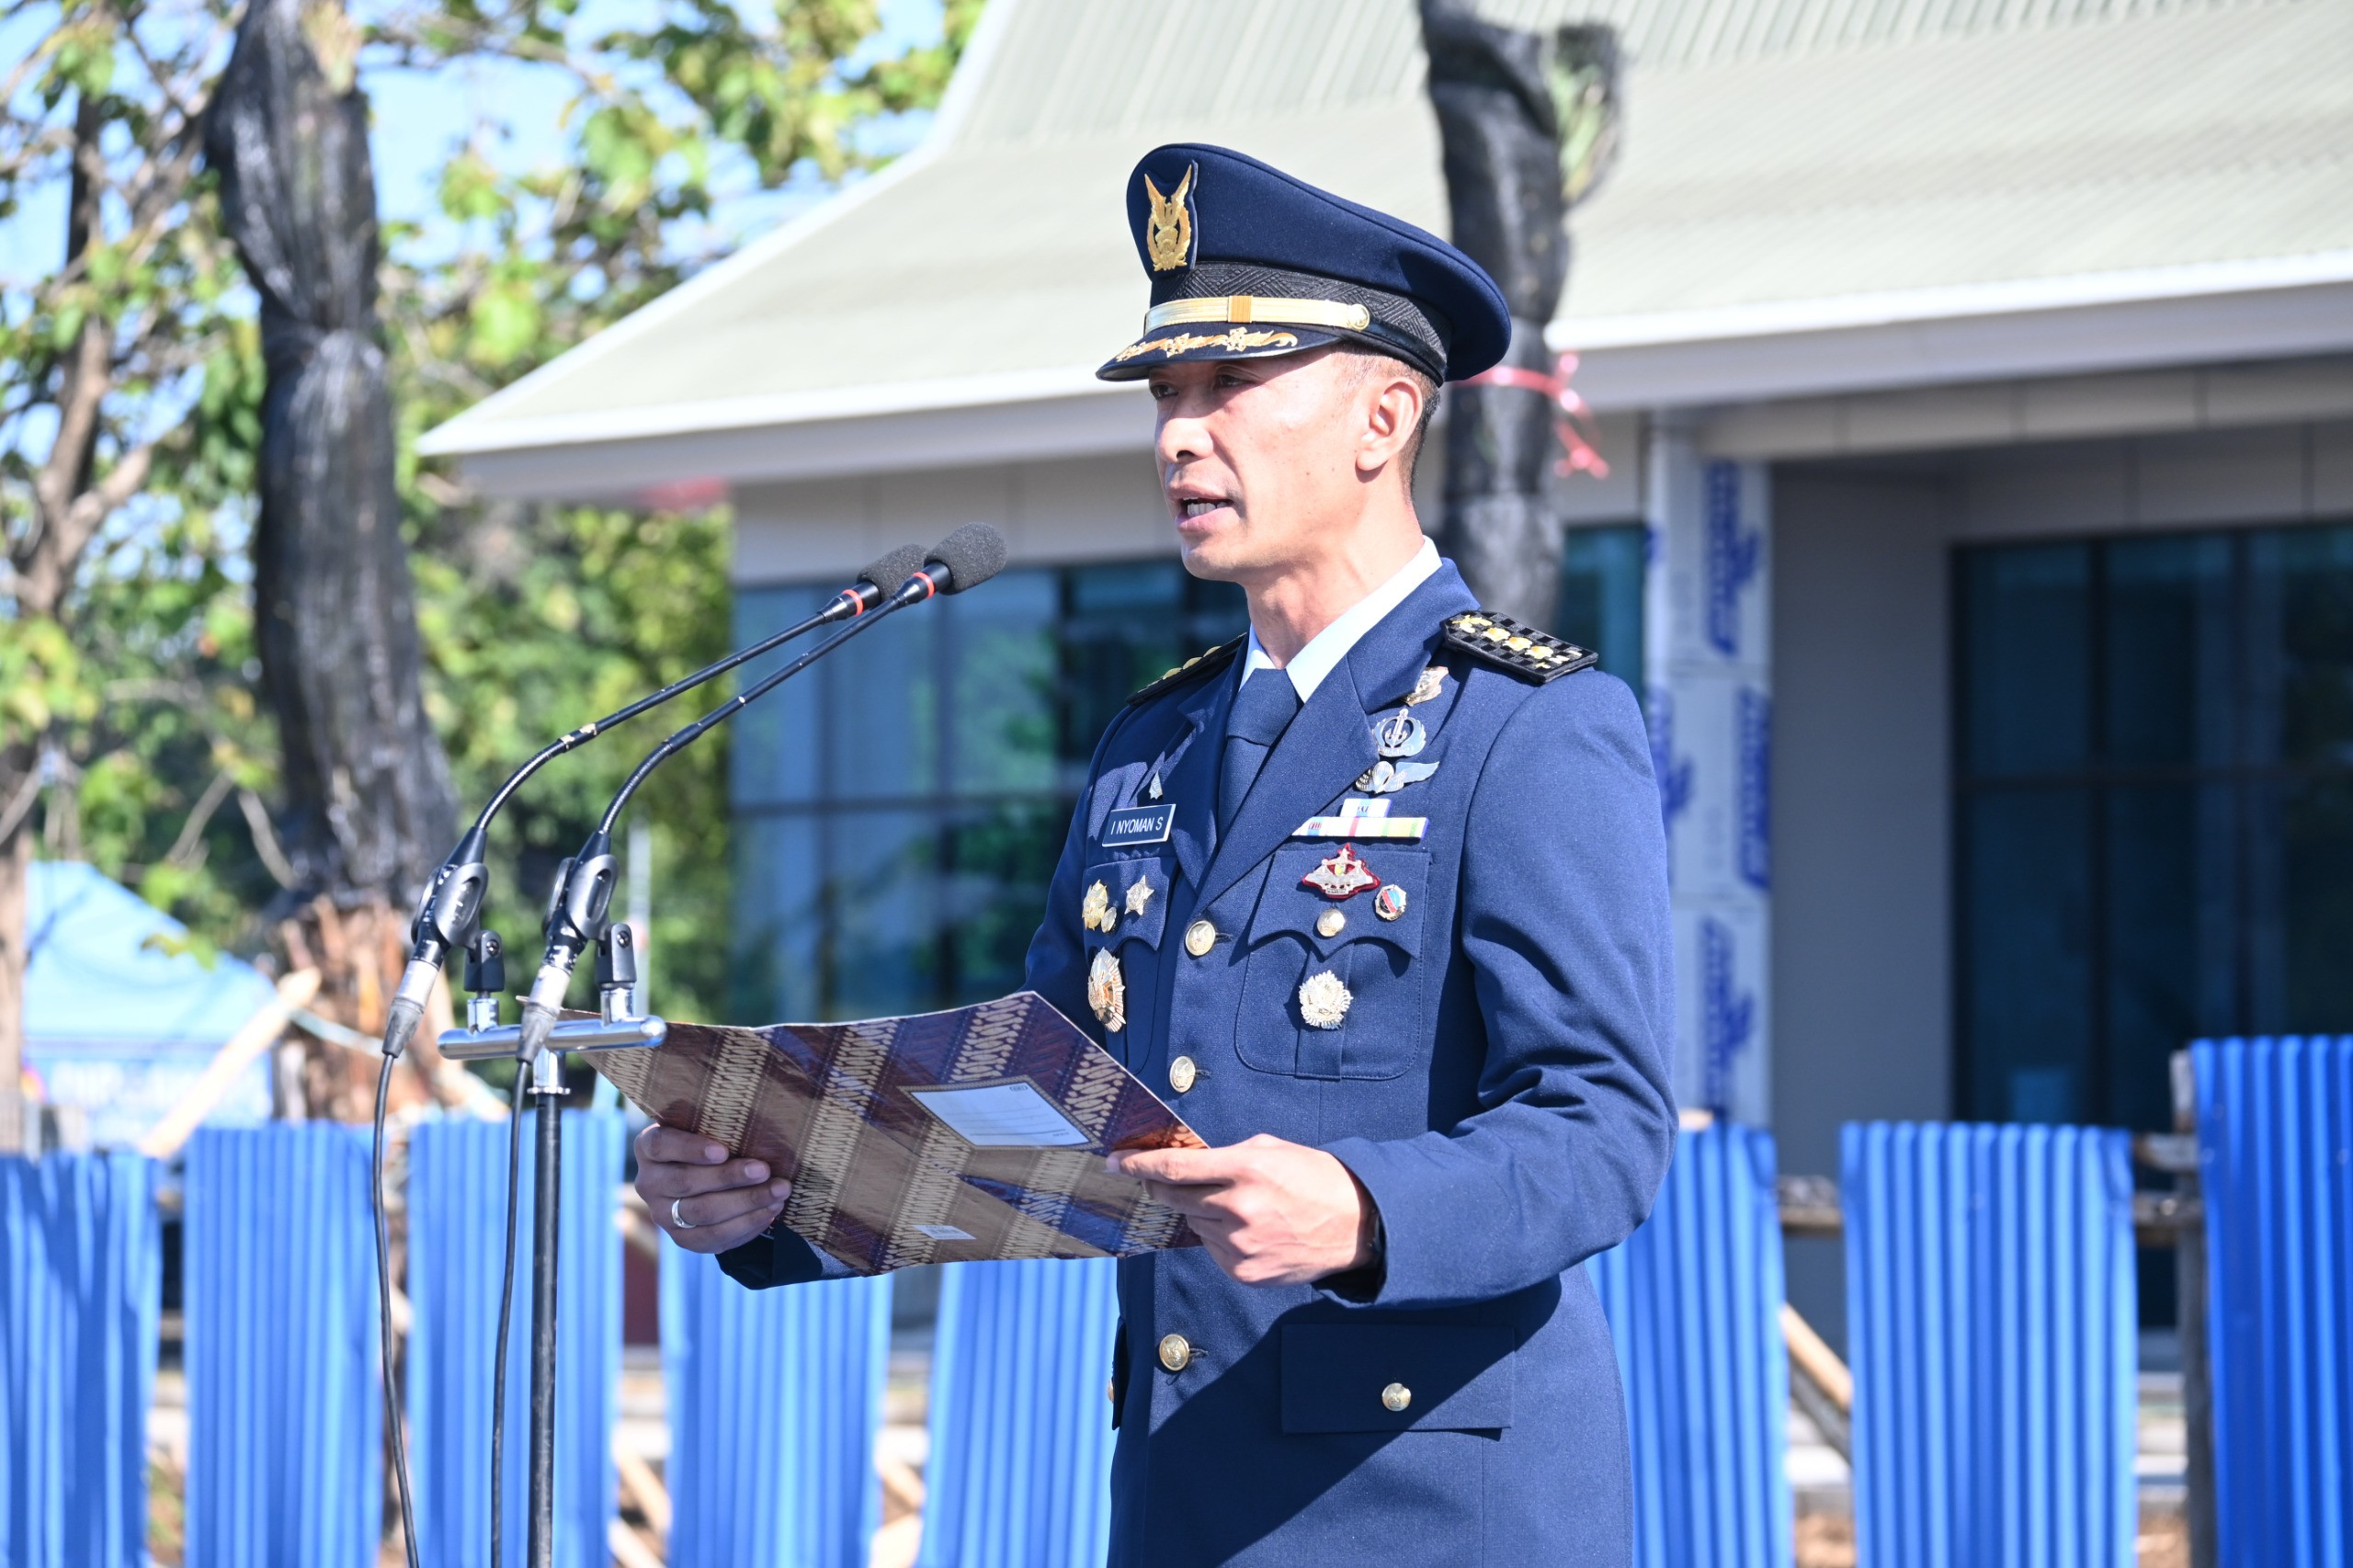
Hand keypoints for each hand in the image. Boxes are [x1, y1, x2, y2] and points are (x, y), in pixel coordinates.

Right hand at [634, 1124, 791, 1254]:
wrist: (706, 1179)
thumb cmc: (712, 1140)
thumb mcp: (707, 1126)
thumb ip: (720, 1123)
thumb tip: (763, 1120)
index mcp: (648, 1148)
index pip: (661, 1145)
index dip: (690, 1148)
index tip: (723, 1150)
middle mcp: (649, 1183)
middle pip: (686, 1182)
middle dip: (729, 1177)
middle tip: (764, 1170)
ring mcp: (662, 1214)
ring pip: (703, 1213)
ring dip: (746, 1202)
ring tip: (779, 1191)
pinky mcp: (681, 1238)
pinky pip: (713, 1237)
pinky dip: (746, 1225)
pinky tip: (770, 1211)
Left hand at [1108, 1133, 1377, 1286]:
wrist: (1357, 1226)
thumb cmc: (1315, 1179)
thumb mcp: (1271, 1150)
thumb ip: (1226, 1156)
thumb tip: (1184, 1162)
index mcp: (1246, 1169)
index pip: (1174, 1169)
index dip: (1138, 1166)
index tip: (1116, 1162)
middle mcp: (1239, 1209)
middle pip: (1174, 1199)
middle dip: (1160, 1188)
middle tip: (1155, 1180)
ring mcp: (1241, 1245)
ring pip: (1194, 1224)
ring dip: (1200, 1212)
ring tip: (1235, 1206)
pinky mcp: (1244, 1272)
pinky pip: (1212, 1250)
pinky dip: (1218, 1237)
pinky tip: (1246, 1229)